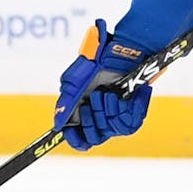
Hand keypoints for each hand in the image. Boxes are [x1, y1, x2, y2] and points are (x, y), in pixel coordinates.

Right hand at [53, 19, 151, 150]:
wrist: (121, 52)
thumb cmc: (96, 63)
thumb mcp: (75, 82)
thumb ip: (66, 103)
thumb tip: (58, 125)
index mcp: (83, 111)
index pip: (79, 138)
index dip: (75, 139)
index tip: (71, 135)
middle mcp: (100, 116)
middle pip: (95, 136)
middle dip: (92, 120)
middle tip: (94, 99)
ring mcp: (117, 114)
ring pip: (112, 130)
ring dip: (108, 111)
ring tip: (109, 94)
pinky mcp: (134, 110)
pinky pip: (132, 123)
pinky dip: (130, 109)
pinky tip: (127, 96)